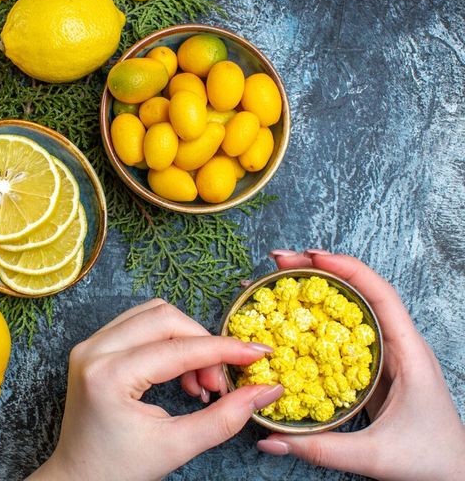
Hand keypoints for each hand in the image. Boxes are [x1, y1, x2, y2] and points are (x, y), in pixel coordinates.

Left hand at [29, 299, 283, 479]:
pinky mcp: (92, 347)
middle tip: (219, 384)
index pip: (178, 348)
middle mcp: (93, 351)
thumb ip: (224, 418)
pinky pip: (138, 324)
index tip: (259, 354)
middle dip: (203, 344)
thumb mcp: (176, 447)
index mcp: (108, 376)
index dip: (224, 349)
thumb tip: (266, 390)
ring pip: (152, 314)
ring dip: (186, 340)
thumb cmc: (119, 469)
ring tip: (199, 382)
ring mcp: (89, 345)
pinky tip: (180, 374)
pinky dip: (167, 341)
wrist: (77, 478)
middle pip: (165, 318)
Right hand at [258, 250, 464, 479]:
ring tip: (283, 276)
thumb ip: (321, 448)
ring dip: (320, 285)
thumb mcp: (373, 456)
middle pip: (362, 290)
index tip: (311, 257)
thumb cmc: (428, 460)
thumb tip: (269, 440)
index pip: (380, 295)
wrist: (456, 473)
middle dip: (322, 269)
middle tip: (281, 261)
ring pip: (354, 305)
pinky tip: (296, 310)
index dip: (346, 270)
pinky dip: (321, 311)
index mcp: (409, 353)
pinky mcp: (376, 363)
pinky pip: (347, 327)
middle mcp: (399, 344)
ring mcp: (388, 351)